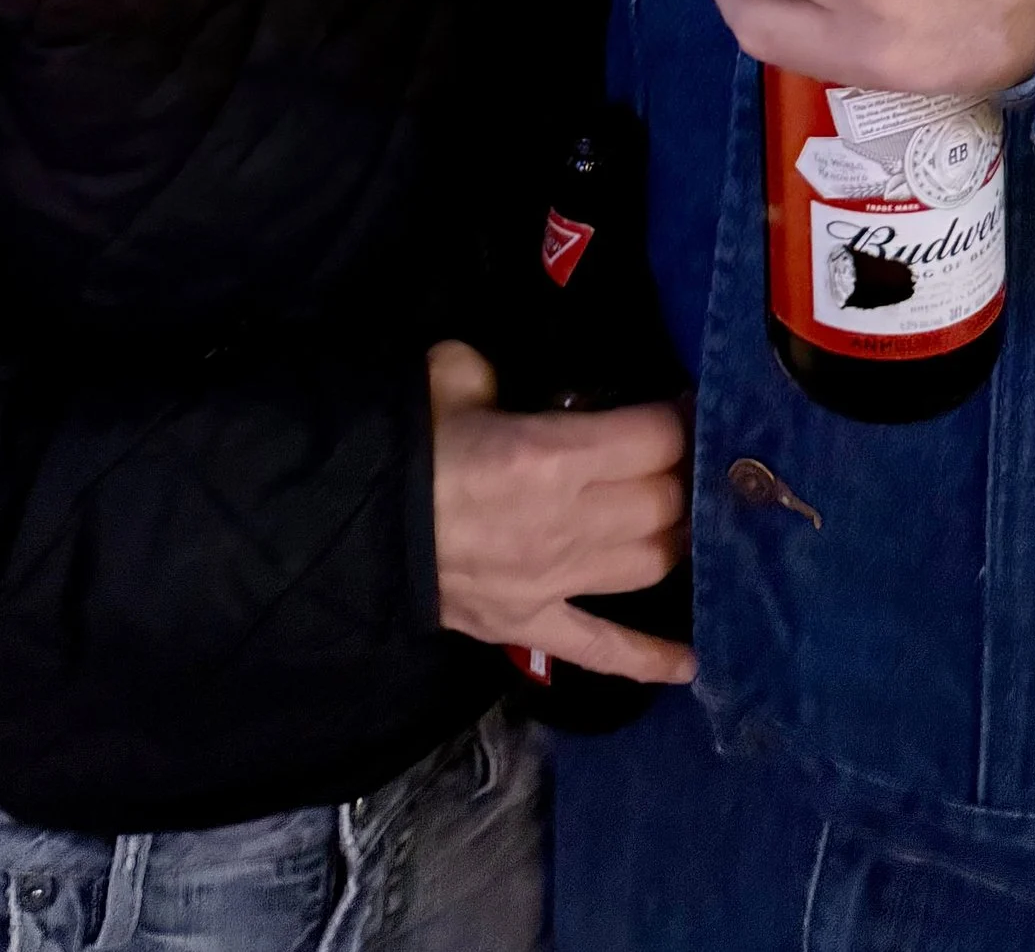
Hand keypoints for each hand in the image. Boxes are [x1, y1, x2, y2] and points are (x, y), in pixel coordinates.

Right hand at [428, 343, 694, 684]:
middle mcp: (565, 525)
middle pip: (663, 501)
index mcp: (549, 457)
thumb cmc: (405, 438)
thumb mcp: (457, 373)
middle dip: (682, 473)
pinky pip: (603, 650)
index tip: (685, 403)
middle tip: (683, 454)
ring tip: (683, 514)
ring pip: (651, 563)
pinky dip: (651, 659)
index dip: (679, 416)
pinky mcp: (529, 627)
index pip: (653, 437)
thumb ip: (510, 373)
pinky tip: (692, 661)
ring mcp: (552, 584)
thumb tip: (545, 384)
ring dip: (676, 536)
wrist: (342, 521)